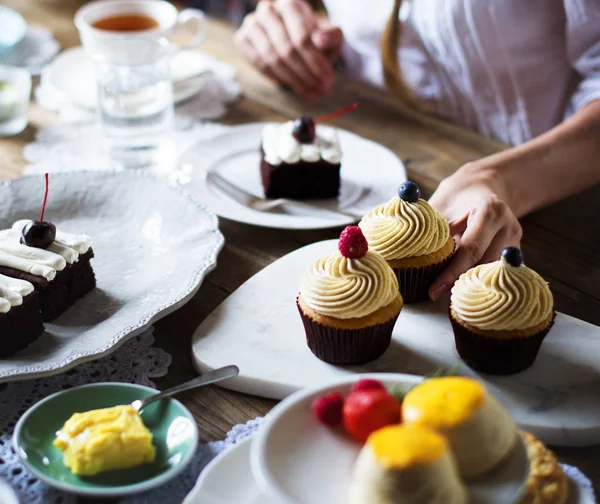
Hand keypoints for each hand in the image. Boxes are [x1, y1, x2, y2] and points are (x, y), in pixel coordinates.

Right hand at [234, 0, 342, 100]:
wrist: (300, 42)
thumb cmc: (318, 40)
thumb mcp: (332, 37)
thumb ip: (332, 36)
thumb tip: (320, 41)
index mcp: (290, 4)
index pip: (301, 37)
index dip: (315, 61)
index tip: (328, 79)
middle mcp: (268, 10)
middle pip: (286, 50)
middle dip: (305, 74)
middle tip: (320, 90)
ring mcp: (252, 24)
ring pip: (272, 59)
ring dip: (293, 80)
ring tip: (311, 92)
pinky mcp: (243, 39)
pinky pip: (260, 64)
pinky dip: (277, 78)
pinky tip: (293, 85)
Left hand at [428, 164, 521, 300]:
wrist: (484, 185)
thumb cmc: (458, 195)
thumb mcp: (442, 205)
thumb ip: (432, 229)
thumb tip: (408, 253)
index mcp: (490, 211)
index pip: (471, 249)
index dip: (451, 273)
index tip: (433, 290)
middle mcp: (508, 227)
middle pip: (484, 266)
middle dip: (460, 283)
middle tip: (435, 295)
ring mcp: (515, 241)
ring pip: (491, 273)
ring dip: (469, 283)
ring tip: (445, 292)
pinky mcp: (514, 252)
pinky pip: (494, 272)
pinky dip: (477, 279)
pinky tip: (460, 285)